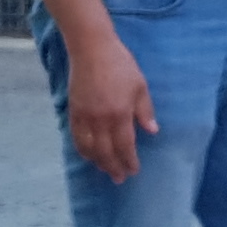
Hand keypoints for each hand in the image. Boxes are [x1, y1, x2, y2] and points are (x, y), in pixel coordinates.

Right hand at [65, 25, 160, 180]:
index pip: (125, 146)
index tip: (134, 171)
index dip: (129, 161)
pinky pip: (76, 138)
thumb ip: (145, 111)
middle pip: (106, 152)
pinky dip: (82, 150)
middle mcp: (101, 120)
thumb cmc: (120, 64)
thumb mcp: (140, 86)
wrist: (91, 48)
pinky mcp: (73, 111)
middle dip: (114, 168)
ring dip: (98, 162)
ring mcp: (85, 116)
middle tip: (120, 178)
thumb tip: (153, 131)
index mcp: (120, 114)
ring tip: (106, 170)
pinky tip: (88, 155)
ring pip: (89, 149)